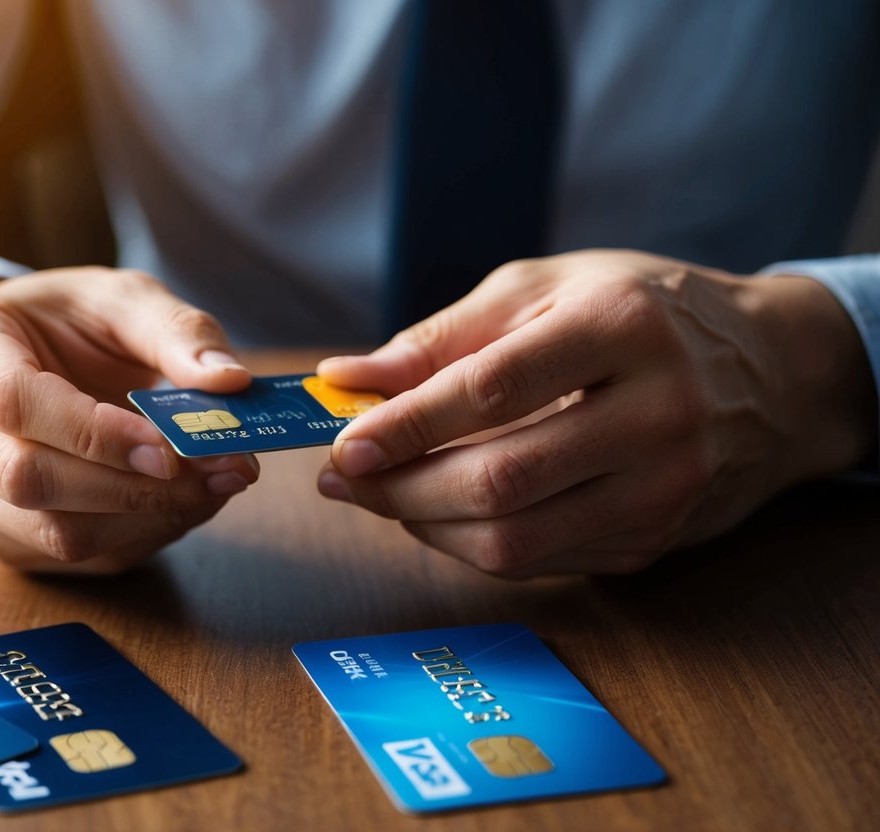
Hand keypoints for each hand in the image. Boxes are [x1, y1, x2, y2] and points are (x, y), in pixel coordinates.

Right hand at [0, 268, 258, 572]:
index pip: (12, 402)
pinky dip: (137, 537)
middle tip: (221, 472)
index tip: (170, 447)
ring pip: (50, 533)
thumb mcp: (121, 298)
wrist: (22, 355)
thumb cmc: (67, 321)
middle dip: (133, 487)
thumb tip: (229, 381)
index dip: (95, 434)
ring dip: (147, 519)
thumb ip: (177, 331)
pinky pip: (68, 558)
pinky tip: (178, 503)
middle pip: (25, 479)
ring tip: (215, 486)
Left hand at [316, 249, 875, 576]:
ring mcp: (665, 489)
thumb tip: (348, 378)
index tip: (345, 443)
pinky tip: (442, 512)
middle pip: (501, 480)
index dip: (409, 424)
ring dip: (426, 527)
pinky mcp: (658, 539)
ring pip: (516, 540)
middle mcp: (657, 414)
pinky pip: (541, 561)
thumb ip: (443, 336)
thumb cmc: (640, 312)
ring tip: (383, 495)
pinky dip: (473, 544)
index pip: (494, 389)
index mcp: (622, 329)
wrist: (772, 371)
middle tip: (344, 479)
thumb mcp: (546, 287)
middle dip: (402, 490)